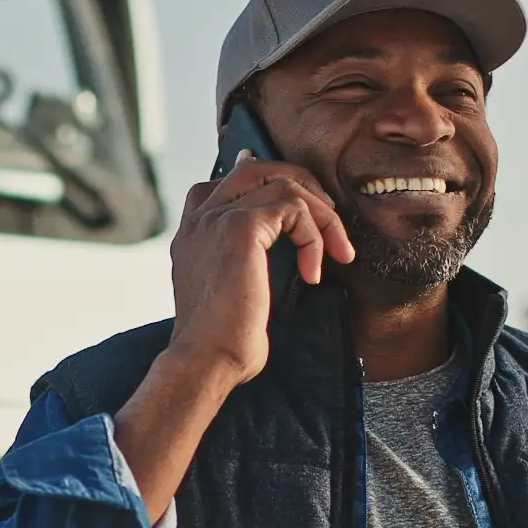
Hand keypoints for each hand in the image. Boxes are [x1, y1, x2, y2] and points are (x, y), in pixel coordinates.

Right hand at [165, 151, 353, 385]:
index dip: (262, 181)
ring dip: (321, 214)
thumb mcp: (228, 294)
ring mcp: (217, 218)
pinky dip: (314, 237)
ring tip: (336, 250)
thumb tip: (271, 253)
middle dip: (300, 183)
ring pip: (283, 184)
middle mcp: (199, 219)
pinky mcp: (241, 226)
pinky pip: (294, 209)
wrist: (205, 358)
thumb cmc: (220, 342)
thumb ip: (243, 264)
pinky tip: (313, 273)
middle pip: (254, 168)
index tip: (296, 195)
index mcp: (191, 234)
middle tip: (327, 216)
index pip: (221, 184)